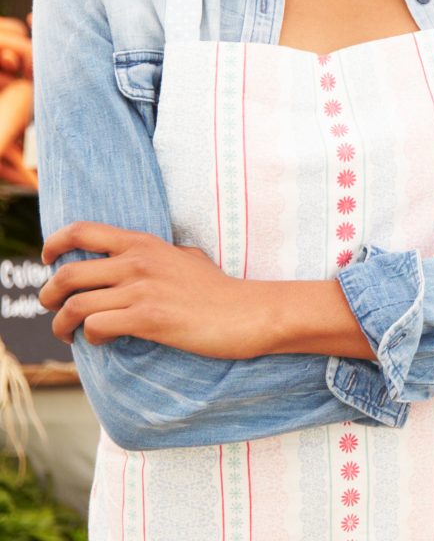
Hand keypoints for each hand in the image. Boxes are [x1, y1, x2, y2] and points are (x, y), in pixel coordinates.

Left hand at [40, 224, 270, 359]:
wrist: (249, 312)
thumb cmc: (220, 290)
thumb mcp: (188, 258)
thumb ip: (159, 255)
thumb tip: (138, 260)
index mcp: (144, 244)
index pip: (82, 231)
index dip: (54, 244)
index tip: (47, 259)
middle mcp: (138, 262)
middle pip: (67, 274)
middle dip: (48, 296)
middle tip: (52, 308)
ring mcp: (143, 290)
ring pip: (75, 306)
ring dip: (63, 324)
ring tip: (70, 334)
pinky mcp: (149, 318)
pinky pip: (96, 326)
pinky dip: (90, 338)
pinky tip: (103, 340)